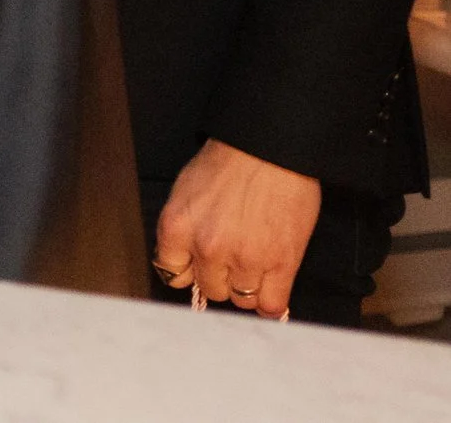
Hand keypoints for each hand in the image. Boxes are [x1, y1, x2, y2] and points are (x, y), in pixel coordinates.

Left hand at [154, 139, 320, 317]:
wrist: (268, 149)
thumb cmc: (228, 163)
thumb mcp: (186, 191)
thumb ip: (182, 228)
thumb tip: (185, 260)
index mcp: (177, 227)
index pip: (172, 274)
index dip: (189, 271)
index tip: (200, 267)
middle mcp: (206, 248)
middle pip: (210, 289)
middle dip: (221, 277)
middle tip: (233, 260)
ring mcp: (245, 259)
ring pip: (241, 300)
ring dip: (247, 287)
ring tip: (255, 266)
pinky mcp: (280, 264)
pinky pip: (270, 305)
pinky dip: (270, 303)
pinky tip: (271, 288)